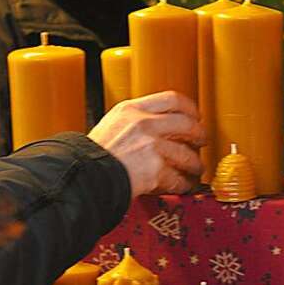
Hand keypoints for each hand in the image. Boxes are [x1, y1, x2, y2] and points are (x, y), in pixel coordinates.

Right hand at [87, 91, 204, 197]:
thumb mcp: (110, 126)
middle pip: (187, 124)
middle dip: (199, 135)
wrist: (82, 176)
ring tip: (195, 169)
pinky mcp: (155, 170)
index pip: (171, 99)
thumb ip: (133, 123)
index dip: (190, 108)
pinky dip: (183, 184)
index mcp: (131, 110)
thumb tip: (156, 126)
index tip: (195, 116)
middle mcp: (143, 124)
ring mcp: (151, 146)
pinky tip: (182, 185)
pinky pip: (178, 178)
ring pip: (187, 154)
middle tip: (201, 142)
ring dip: (195, 164)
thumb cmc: (91, 156)